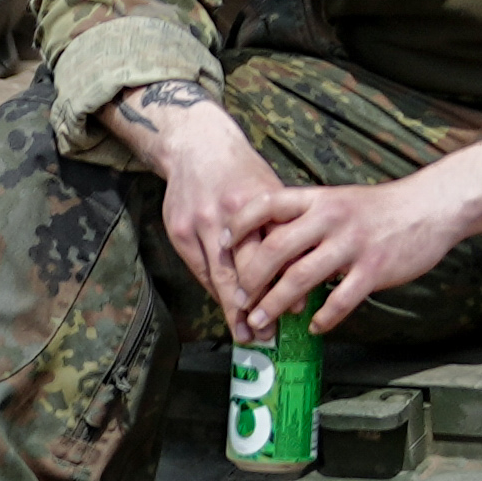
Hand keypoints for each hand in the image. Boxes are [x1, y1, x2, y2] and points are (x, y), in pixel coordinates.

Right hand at [129, 91, 298, 332]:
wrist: (197, 146)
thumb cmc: (243, 171)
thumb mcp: (270, 188)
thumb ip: (282, 225)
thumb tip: (301, 269)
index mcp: (261, 202)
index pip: (276, 251)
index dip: (284, 283)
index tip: (295, 311)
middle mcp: (231, 215)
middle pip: (245, 268)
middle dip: (257, 304)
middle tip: (268, 333)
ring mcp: (201, 224)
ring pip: (219, 275)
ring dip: (232, 308)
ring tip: (246, 333)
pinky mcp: (180, 232)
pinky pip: (199, 269)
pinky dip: (214, 291)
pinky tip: (226, 308)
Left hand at [220, 136, 481, 337]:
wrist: (434, 206)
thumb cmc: (382, 209)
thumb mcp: (341, 202)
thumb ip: (309, 220)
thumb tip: (270, 246)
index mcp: (320, 199)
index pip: (267, 205)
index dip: (240, 225)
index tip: (224, 246)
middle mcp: (331, 219)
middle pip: (275, 249)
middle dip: (250, 280)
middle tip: (238, 301)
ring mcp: (352, 244)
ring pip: (300, 279)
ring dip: (274, 305)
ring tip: (261, 322)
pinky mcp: (374, 268)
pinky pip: (339, 300)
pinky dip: (322, 318)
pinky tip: (314, 327)